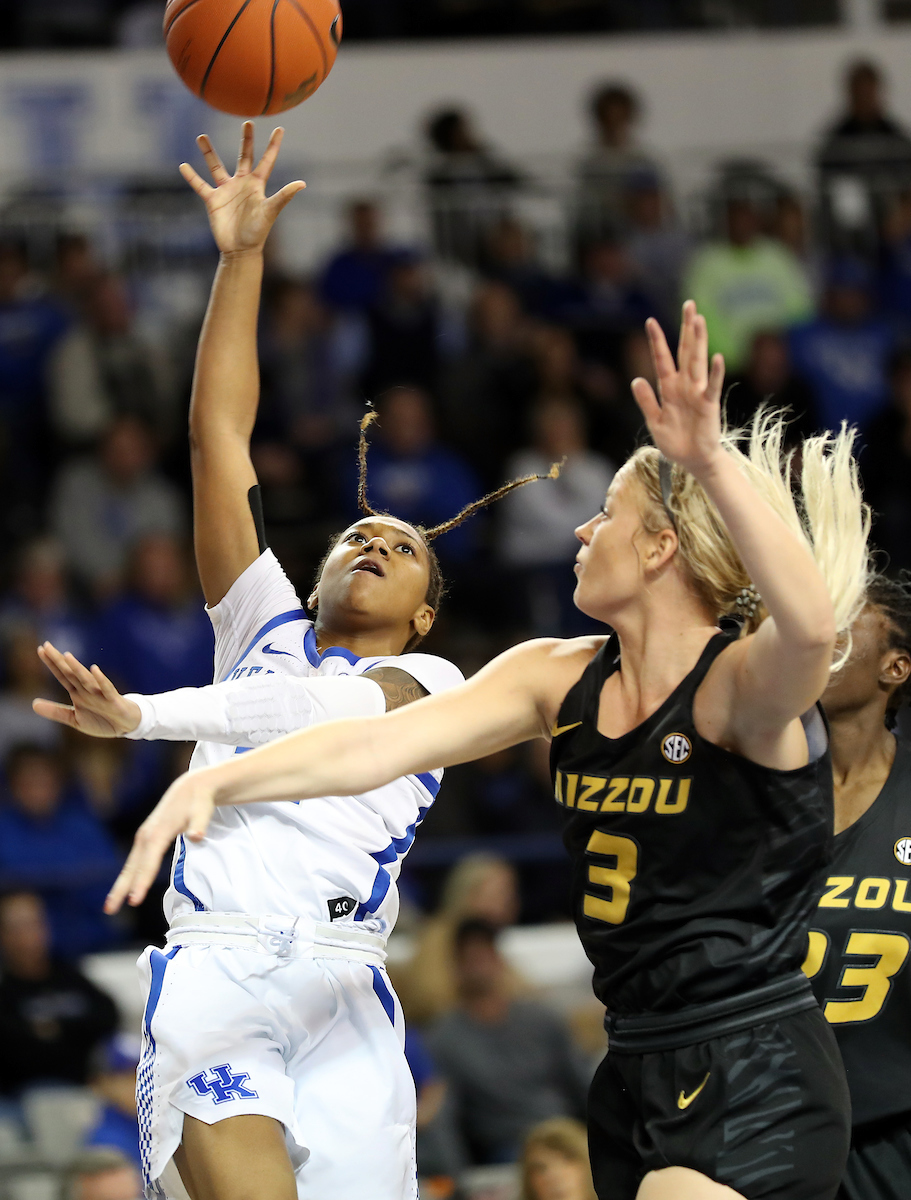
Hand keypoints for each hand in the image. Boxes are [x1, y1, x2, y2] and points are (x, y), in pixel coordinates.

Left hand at [33, 642, 140, 737]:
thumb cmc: (102, 720)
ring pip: (86, 679)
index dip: (51, 663)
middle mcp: (87, 689)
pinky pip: (106, 688)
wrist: (127, 726)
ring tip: (66, 656)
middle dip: (59, 660)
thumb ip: (55, 711)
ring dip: (76, 668)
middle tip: (47, 645)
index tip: (40, 649)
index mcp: (78, 693)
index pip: (62, 675)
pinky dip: (100, 679)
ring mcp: (100, 693)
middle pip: (71, 673)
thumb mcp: (74, 719)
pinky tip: (94, 669)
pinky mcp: (113, 700)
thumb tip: (33, 704)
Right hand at [104, 771, 216, 912]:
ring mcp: (144, 836)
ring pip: (130, 865)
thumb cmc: (199, 801)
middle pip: (132, 867)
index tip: (135, 900)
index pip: (149, 862)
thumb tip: (197, 835)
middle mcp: (147, 835)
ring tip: (110, 906)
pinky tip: (124, 889)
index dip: (142, 882)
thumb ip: (200, 824)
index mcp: (158, 832)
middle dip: (121, 888)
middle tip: (110, 910)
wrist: (192, 787)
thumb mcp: (203, 810)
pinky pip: (135, 861)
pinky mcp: (146, 838)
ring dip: (120, 885)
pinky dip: (128, 876)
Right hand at [181, 123, 305, 256]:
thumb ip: (284, 196)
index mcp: (257, 185)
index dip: (273, 145)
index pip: (266, 160)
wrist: (240, 250)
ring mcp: (226, 190)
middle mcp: (242, 184)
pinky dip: (191, 177)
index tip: (280, 129)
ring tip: (201, 137)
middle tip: (247, 122)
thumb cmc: (257, 232)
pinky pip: (200, 185)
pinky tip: (183, 166)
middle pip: (244, 156)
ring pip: (216, 166)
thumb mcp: (271, 211)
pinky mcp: (213, 200)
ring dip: (208, 153)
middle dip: (246, 140)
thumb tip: (302, 183)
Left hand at [631, 301, 725, 476]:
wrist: (694, 461)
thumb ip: (646, 401)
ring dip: (699, 341)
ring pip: (698, 362)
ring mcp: (698, 393)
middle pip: (685, 351)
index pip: (662, 359)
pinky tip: (716, 357)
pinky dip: (714, 373)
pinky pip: (712, 386)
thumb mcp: (654, 422)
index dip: (657, 341)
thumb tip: (635, 379)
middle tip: (689, 304)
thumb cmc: (675, 441)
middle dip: (687, 328)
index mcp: (668, 388)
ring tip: (699, 320)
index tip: (650, 320)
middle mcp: (684, 385)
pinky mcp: (709, 405)